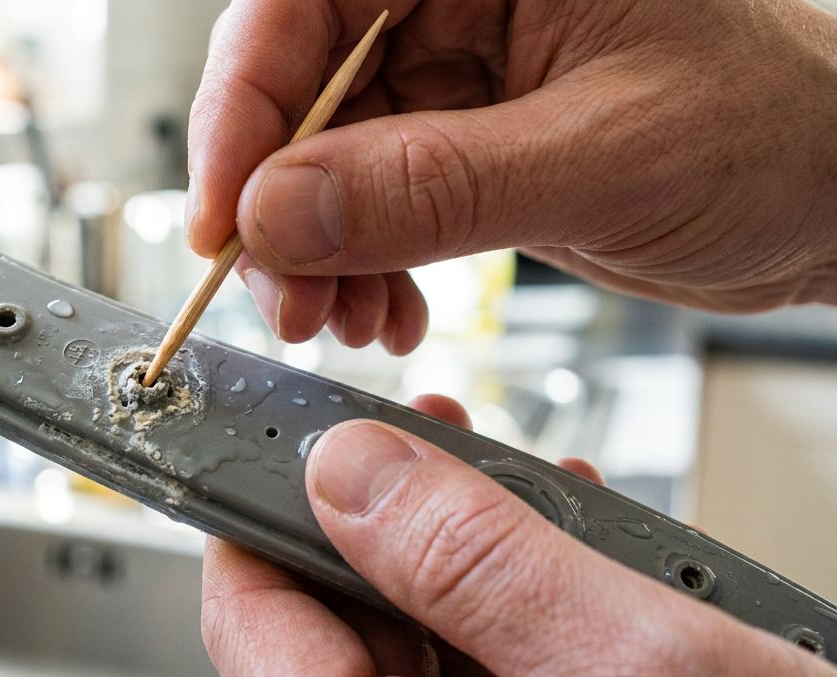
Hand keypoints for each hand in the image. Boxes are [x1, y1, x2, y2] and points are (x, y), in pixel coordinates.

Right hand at [187, 0, 836, 349]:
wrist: (834, 198)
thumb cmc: (778, 132)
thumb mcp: (606, 157)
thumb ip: (433, 186)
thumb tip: (279, 213)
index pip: (306, 0)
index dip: (244, 105)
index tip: (225, 216)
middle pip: (298, 84)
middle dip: (278, 205)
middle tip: (283, 298)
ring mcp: (453, 70)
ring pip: (322, 157)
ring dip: (314, 251)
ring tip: (342, 320)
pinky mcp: (458, 141)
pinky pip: (367, 201)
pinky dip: (360, 266)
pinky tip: (387, 312)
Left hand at [201, 395, 836, 676]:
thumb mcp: (635, 672)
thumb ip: (476, 564)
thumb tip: (345, 469)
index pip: (255, 624)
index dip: (258, 510)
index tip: (290, 425)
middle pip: (334, 624)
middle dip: (381, 518)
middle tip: (424, 429)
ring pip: (415, 640)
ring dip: (460, 551)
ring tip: (507, 474)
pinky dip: (519, 603)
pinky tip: (567, 547)